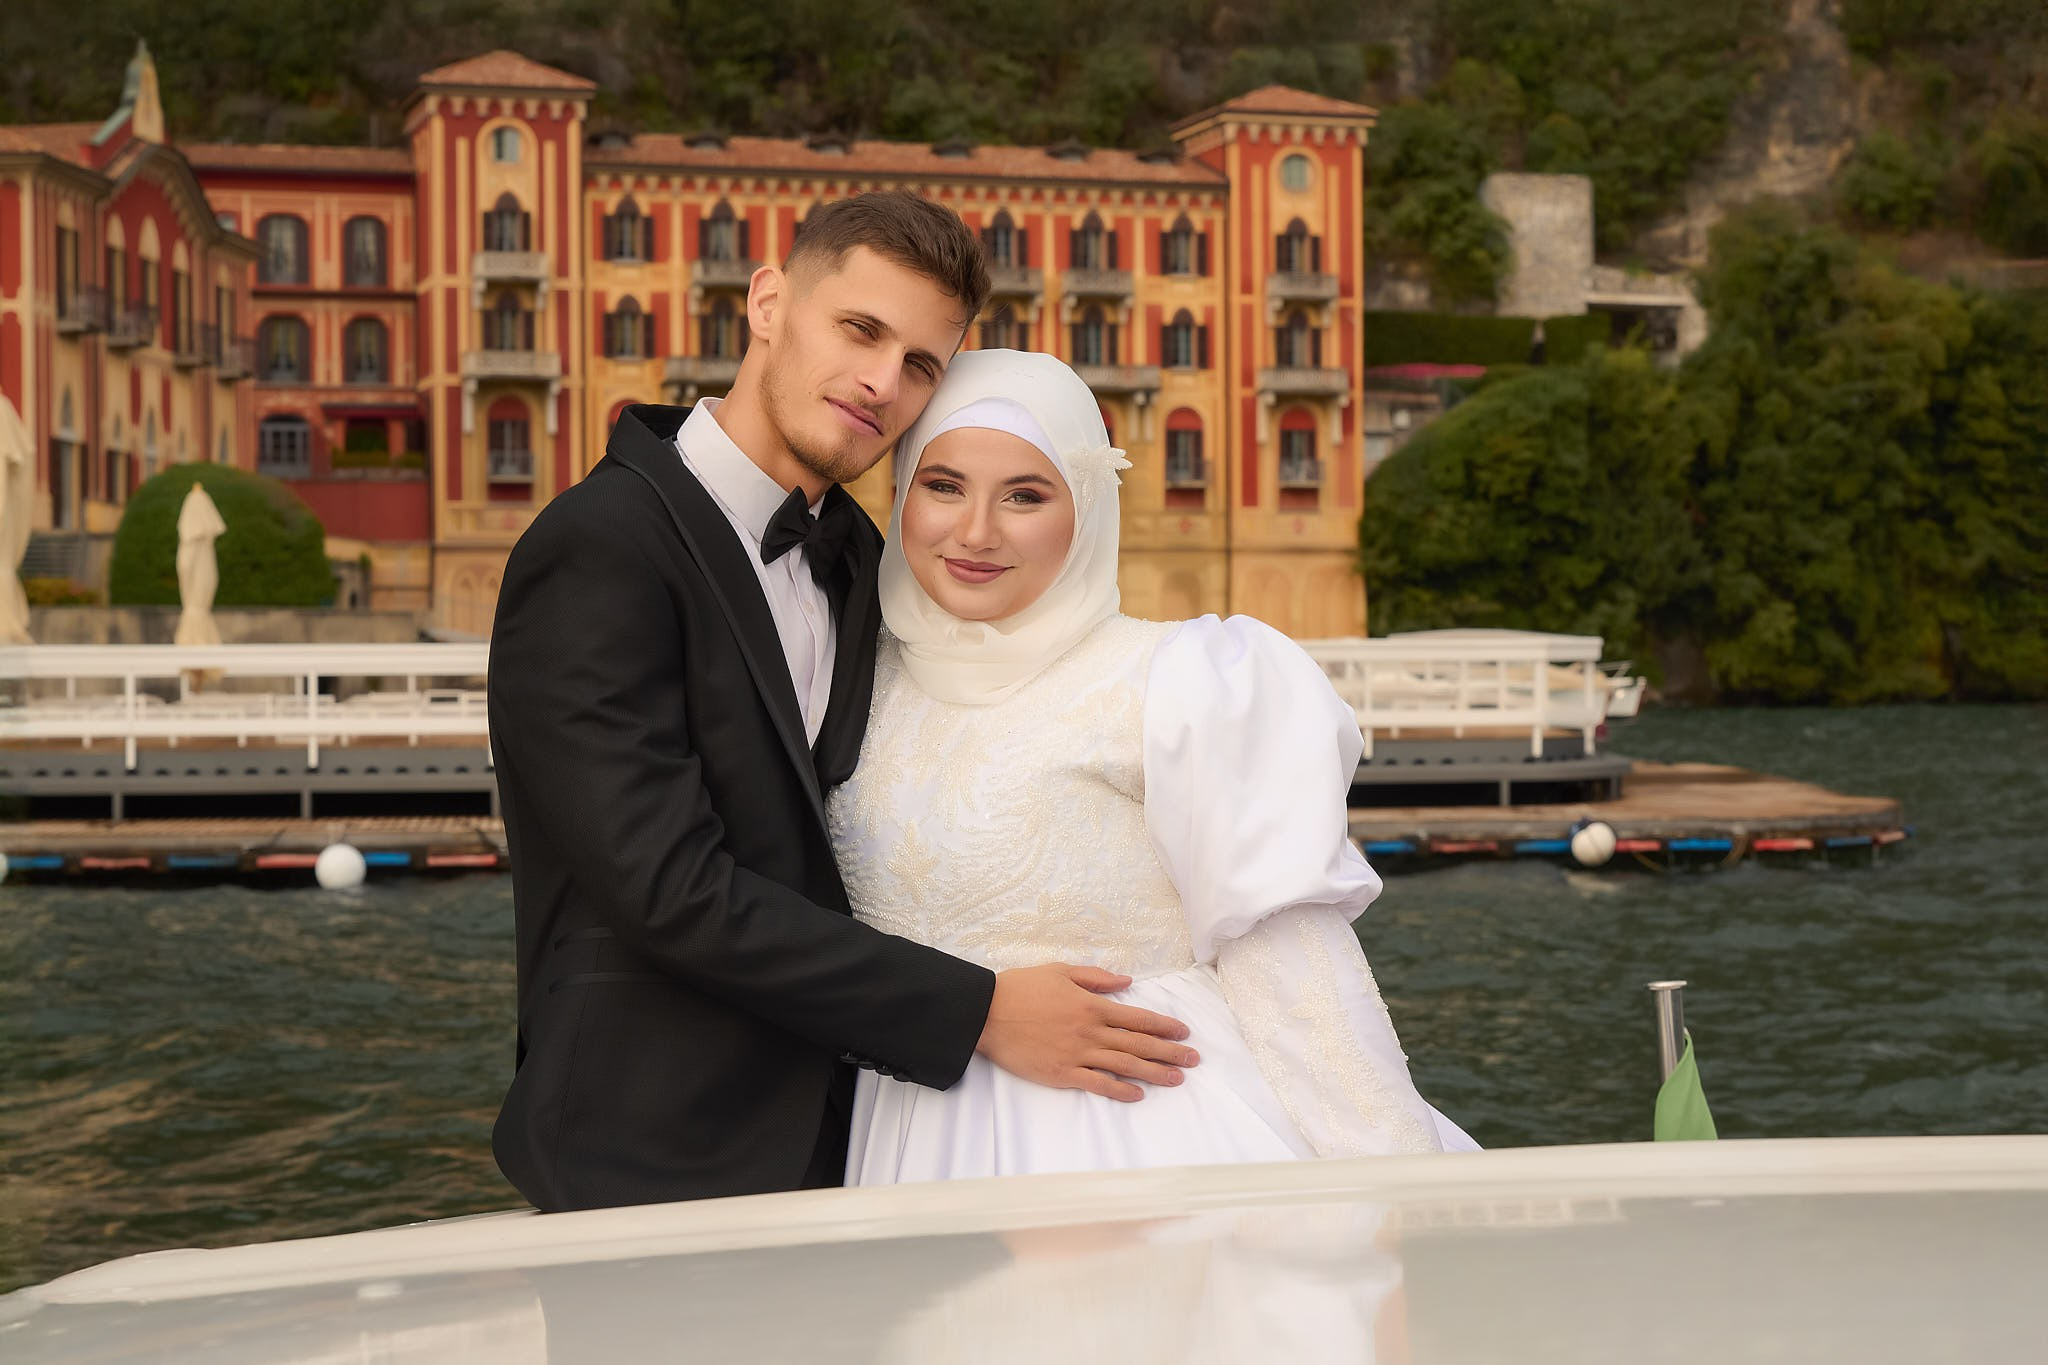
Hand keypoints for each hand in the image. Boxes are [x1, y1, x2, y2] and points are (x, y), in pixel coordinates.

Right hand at [975, 963, 1199, 1101]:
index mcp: (1091, 1004)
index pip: (1137, 1017)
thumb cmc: (1021, 988)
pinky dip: (1119, 1090)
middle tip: (1193, 1060)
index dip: (1164, 1025)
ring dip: (1154, 1072)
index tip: (1183, 1032)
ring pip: (1124, 1065)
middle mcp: (1090, 1031)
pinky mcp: (1062, 1073)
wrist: (987, 1013)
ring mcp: (1077, 1054)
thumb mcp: (1060, 971)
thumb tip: (1127, 980)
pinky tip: (1137, 1095)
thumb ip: (1096, 977)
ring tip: (1176, 1079)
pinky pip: (1097, 1083)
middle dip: (1169, 1052)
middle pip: (1138, 1043)